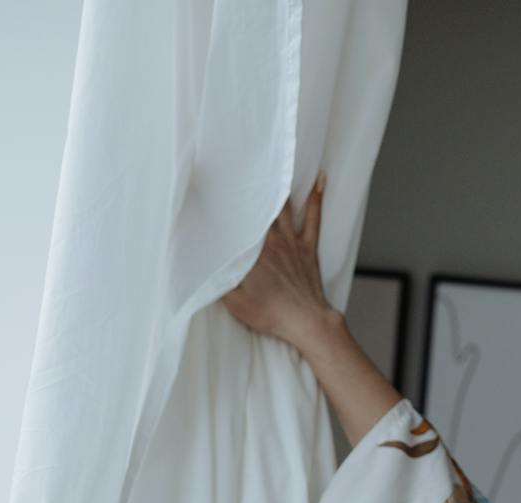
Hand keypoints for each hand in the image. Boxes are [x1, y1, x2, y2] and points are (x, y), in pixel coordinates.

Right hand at [219, 170, 334, 350]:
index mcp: (251, 253)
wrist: (306, 322)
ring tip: (272, 163)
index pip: (235, 225)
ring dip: (277, 185)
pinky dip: (316, 198)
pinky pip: (313, 217)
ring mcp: (291, 241)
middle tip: (240, 164)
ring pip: (282, 206)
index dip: (224, 207)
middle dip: (249, 189)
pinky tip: (320, 179)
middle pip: (258, 209)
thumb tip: (200, 265)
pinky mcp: (308, 246)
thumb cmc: (270, 313)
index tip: (212, 188)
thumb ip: (218, 281)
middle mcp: (270, 240)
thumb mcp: (234, 303)